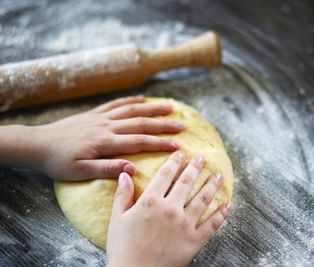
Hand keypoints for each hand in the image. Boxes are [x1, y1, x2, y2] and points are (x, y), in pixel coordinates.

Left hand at [29, 95, 183, 180]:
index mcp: (106, 142)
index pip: (139, 142)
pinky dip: (130, 100)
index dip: (160, 143)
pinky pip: (116, 104)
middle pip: (141, 123)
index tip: (178, 145)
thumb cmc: (59, 162)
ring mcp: (101, 118)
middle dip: (163, 125)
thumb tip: (132, 169)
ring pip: (131, 110)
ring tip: (170, 108)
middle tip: (182, 125)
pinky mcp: (94, 114)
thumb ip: (107, 169)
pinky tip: (142, 99)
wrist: (38, 144)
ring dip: (152, 109)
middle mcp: (107, 126)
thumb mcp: (80, 172)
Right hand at [106, 151, 230, 266]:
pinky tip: (228, 205)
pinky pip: (212, 224)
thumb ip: (122, 195)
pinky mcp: (194, 240)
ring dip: (212, 185)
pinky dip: (221, 214)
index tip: (181, 153)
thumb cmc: (123, 248)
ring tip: (218, 175)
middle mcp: (170, 209)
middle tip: (202, 158)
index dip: (174, 162)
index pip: (165, 175)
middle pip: (186, 182)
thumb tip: (125, 173)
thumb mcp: (116, 219)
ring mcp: (185, 224)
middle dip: (195, 167)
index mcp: (150, 202)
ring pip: (203, 198)